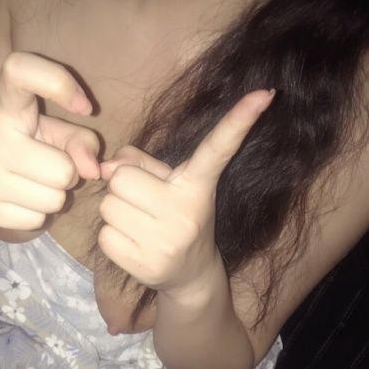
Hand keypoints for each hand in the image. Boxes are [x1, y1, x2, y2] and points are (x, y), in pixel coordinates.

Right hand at [0, 51, 99, 232]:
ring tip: (35, 182)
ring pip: (53, 201)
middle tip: (48, 164)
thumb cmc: (19, 142)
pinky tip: (22, 199)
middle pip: (64, 170)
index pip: (21, 70)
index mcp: (5, 104)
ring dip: (54, 196)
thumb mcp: (50, 130)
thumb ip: (80, 141)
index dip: (59, 82)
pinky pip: (36, 221)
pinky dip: (38, 214)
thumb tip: (94, 171)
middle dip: (67, 173)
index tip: (84, 106)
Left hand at [97, 88, 275, 296]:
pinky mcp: (145, 265)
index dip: (239, 120)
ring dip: (116, 212)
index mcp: (198, 186)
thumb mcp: (167, 182)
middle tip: (144, 202)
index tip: (264, 93)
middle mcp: (188, 212)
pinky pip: (104, 235)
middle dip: (124, 186)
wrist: (191, 275)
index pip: (216, 149)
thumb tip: (105, 167)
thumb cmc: (174, 215)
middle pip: (122, 177)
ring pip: (108, 206)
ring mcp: (167, 242)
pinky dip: (111, 237)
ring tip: (140, 223)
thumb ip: (136, 161)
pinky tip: (134, 243)